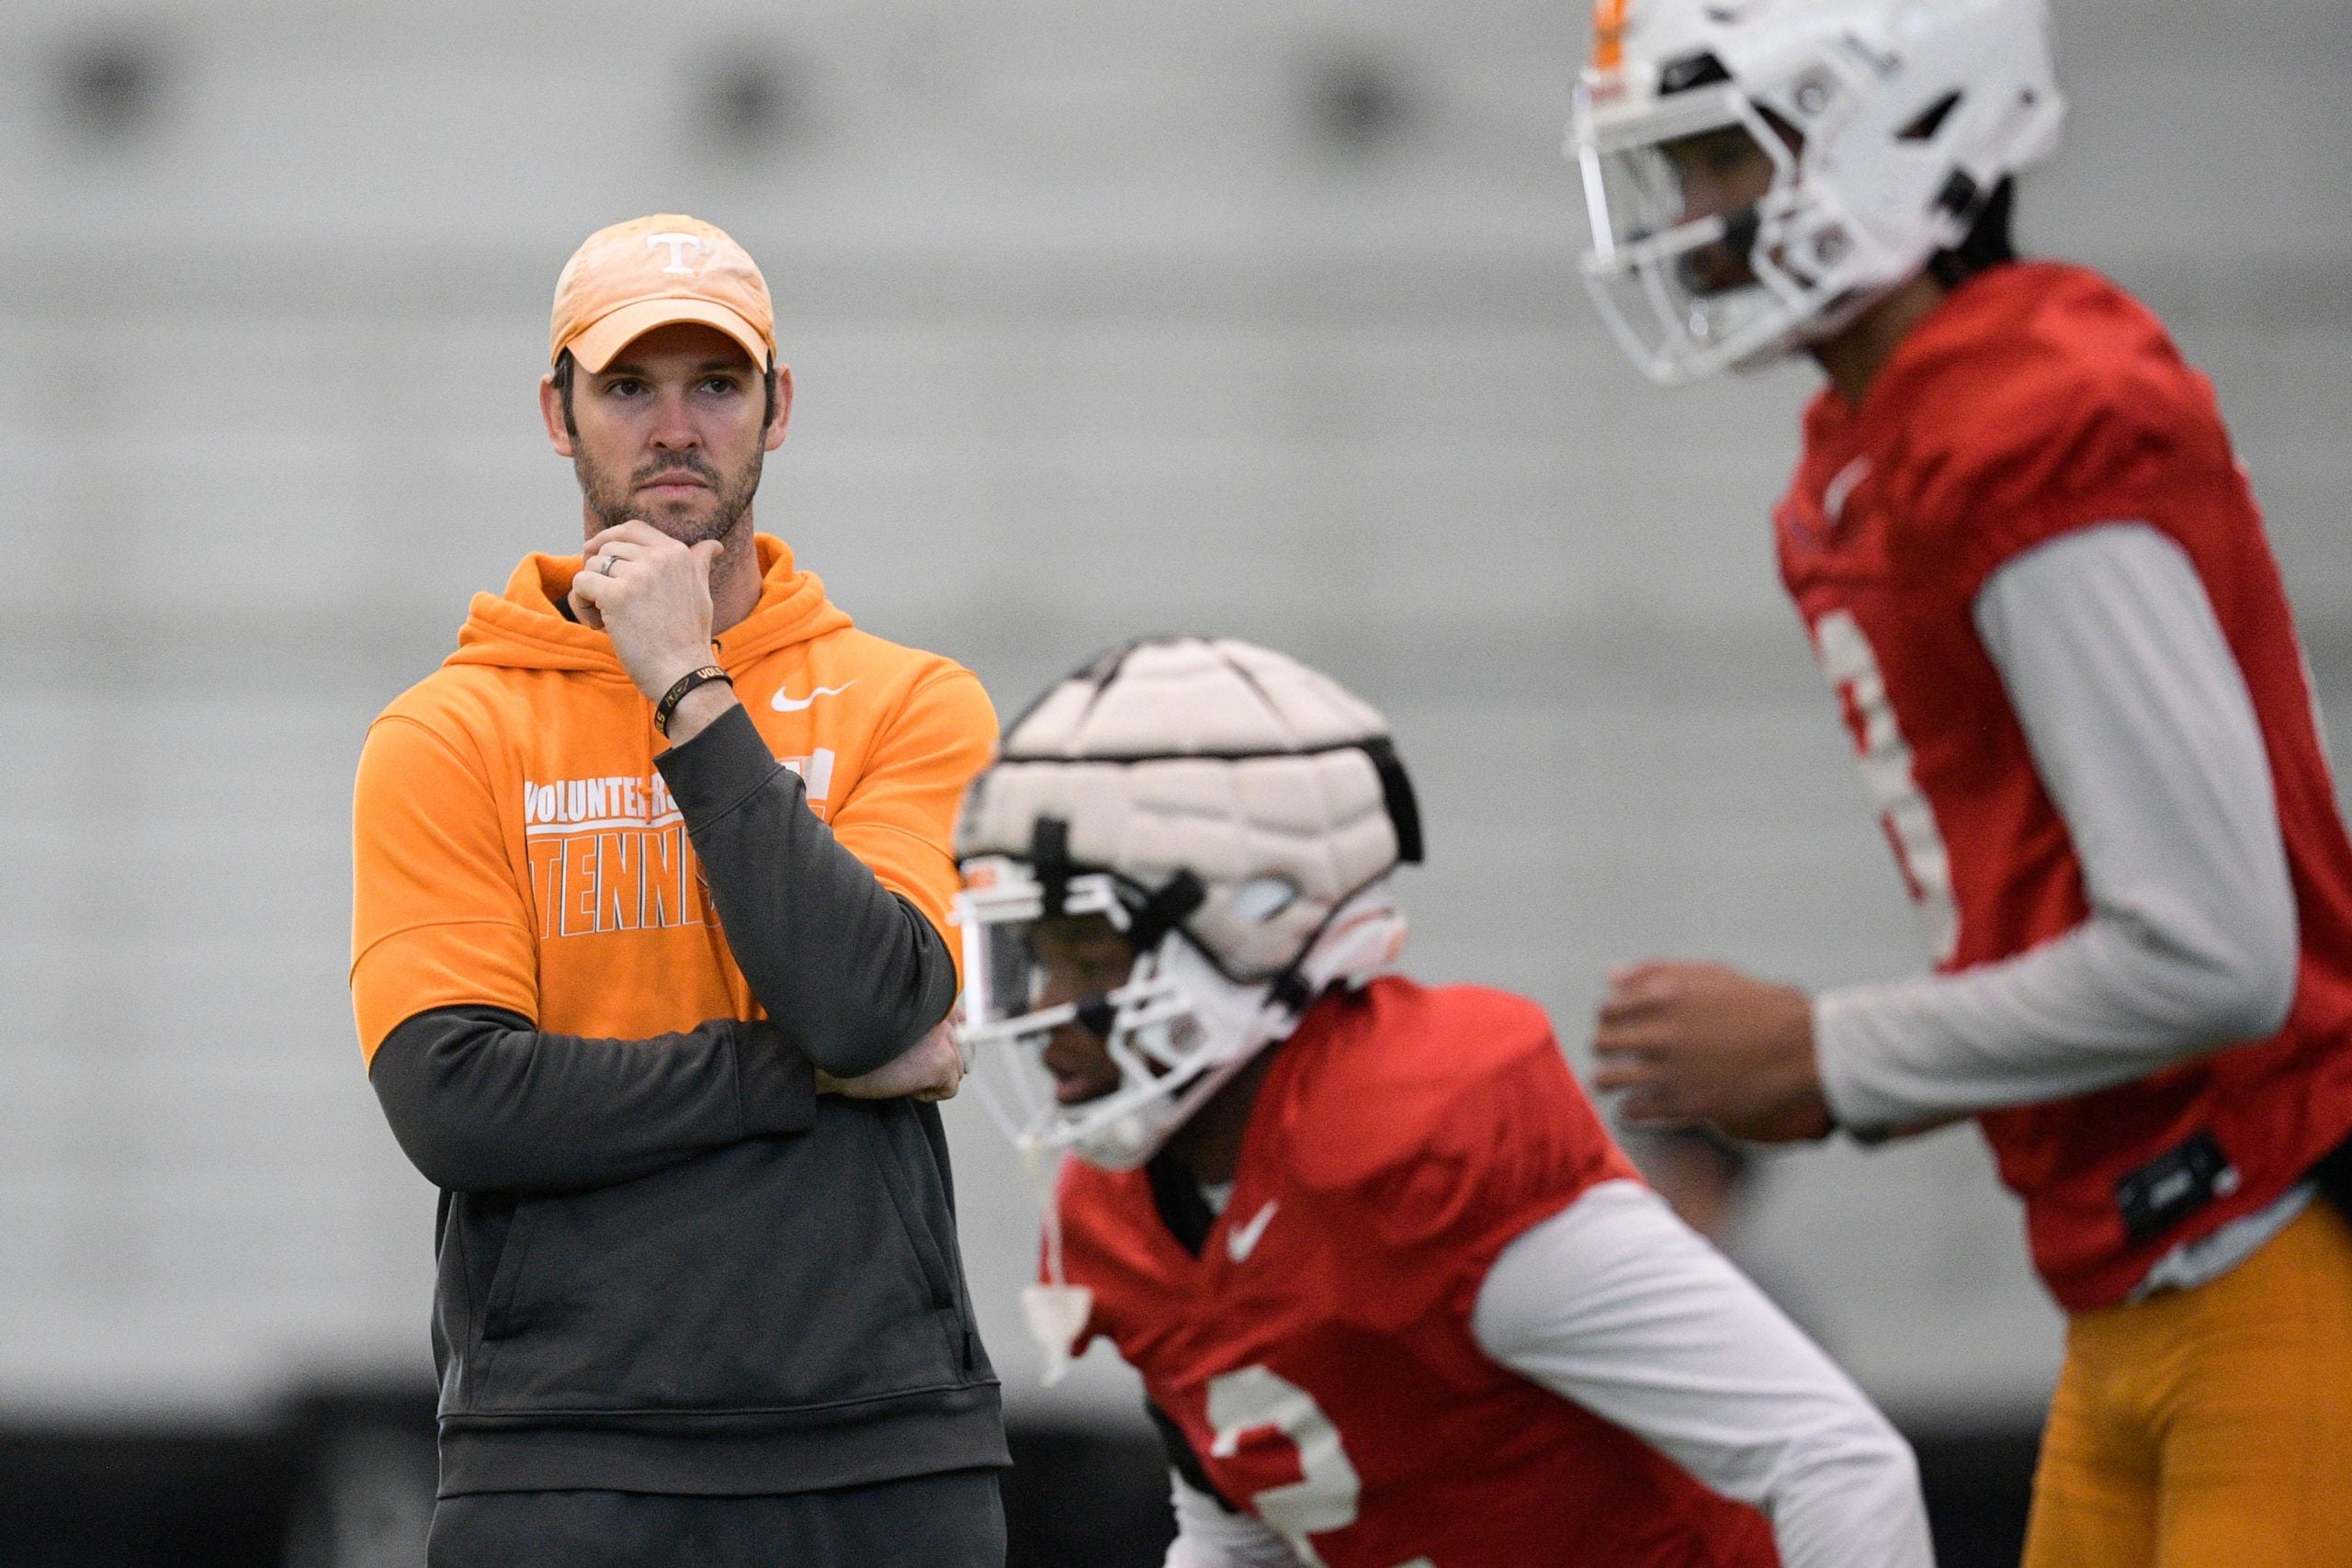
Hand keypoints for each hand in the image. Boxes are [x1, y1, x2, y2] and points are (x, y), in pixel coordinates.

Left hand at [568, 521, 722, 700]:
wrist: (684, 673)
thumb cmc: (690, 639)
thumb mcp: (702, 593)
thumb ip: (699, 564)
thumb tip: (715, 546)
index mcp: (678, 553)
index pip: (632, 528)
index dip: (609, 537)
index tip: (595, 552)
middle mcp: (659, 558)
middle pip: (608, 548)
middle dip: (600, 572)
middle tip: (607, 603)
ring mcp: (637, 575)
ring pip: (592, 566)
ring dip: (590, 592)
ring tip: (605, 619)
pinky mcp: (616, 595)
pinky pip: (581, 584)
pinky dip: (581, 605)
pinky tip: (597, 625)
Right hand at [818, 1021, 967, 1102]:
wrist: (836, 1055)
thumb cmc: (858, 1039)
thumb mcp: (897, 1018)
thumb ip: (926, 1019)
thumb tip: (957, 1032)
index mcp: (933, 996)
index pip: (962, 1020)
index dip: (943, 1042)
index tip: (922, 1051)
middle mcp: (943, 1010)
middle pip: (962, 1048)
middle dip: (938, 1062)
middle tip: (904, 1062)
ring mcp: (945, 1035)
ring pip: (956, 1070)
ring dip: (930, 1077)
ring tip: (900, 1070)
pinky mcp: (942, 1060)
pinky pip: (949, 1089)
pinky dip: (927, 1093)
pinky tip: (903, 1082)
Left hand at [1592, 961, 1832, 1142]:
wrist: (1804, 1051)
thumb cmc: (1760, 1007)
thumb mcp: (1712, 974)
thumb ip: (1655, 971)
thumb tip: (1609, 977)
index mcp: (1666, 996)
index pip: (1608, 1009)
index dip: (1611, 1019)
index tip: (1620, 1027)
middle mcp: (1662, 1032)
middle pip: (1602, 1042)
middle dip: (1606, 1048)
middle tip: (1618, 1055)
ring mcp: (1671, 1070)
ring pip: (1608, 1078)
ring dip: (1609, 1079)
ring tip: (1619, 1082)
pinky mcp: (1685, 1104)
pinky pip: (1632, 1110)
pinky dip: (1630, 1110)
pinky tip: (1639, 1107)